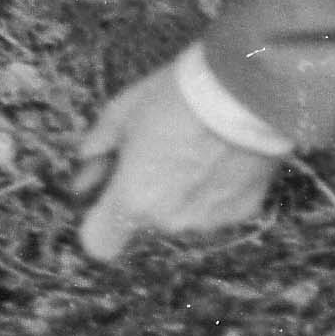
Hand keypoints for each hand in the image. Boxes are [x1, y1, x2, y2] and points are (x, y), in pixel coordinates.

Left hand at [74, 64, 283, 261]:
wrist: (247, 93)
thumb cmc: (178, 96)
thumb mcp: (124, 110)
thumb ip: (99, 144)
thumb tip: (88, 162)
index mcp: (132, 199)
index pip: (99, 242)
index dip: (98, 221)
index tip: (106, 196)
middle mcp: (169, 221)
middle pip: (144, 221)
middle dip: (145, 194)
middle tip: (158, 152)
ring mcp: (208, 221)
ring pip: (182, 216)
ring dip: (182, 193)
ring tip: (197, 149)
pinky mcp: (242, 211)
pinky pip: (217, 208)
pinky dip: (216, 189)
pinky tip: (225, 156)